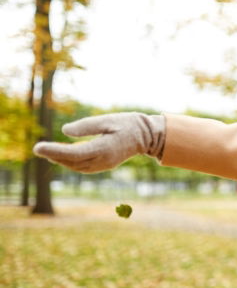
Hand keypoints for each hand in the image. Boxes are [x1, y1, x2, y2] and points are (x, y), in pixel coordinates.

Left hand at [32, 112, 165, 172]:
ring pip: (77, 167)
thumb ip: (86, 126)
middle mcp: (103, 160)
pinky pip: (84, 167)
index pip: (73, 153)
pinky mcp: (105, 165)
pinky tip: (64, 155)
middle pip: (73, 162)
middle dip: (54, 156)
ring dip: (61, 160)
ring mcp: (105, 165)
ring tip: (47, 151)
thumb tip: (64, 131)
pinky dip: (71, 162)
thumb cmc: (128, 124)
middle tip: (38, 148)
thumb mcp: (107, 120)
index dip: (54, 151)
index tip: (38, 147)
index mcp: (104, 148)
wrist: (147, 135)